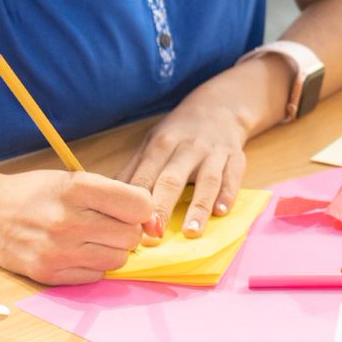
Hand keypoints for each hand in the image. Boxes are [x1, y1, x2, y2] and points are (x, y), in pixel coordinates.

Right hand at [0, 168, 151, 284]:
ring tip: (92, 237)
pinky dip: (93, 265)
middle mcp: (68, 220)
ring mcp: (58, 250)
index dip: (142, 208)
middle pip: (131, 236)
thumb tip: (150, 219)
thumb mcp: (72, 179)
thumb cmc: (36, 193)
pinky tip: (76, 251)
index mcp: (77, 188)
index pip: (139, 205)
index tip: (132, 209)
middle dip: (127, 230)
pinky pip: (95, 275)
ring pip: (117, 259)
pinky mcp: (48, 273)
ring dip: (111, 250)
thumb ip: (111, 195)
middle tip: (108, 223)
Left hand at [118, 81, 256, 242]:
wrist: (220, 105)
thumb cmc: (179, 131)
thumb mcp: (152, 142)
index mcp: (161, 145)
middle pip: (172, 179)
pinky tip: (222, 212)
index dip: (137, 202)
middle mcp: (187, 148)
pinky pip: (232, 177)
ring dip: (198, 206)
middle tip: (154, 236)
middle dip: (162, 206)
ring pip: (207, 180)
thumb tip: (107, 199)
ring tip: (191, 232)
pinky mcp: (235, 157)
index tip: (129, 228)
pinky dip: (228, 194)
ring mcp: (213, 152)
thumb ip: (133, 171)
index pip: (145, 176)